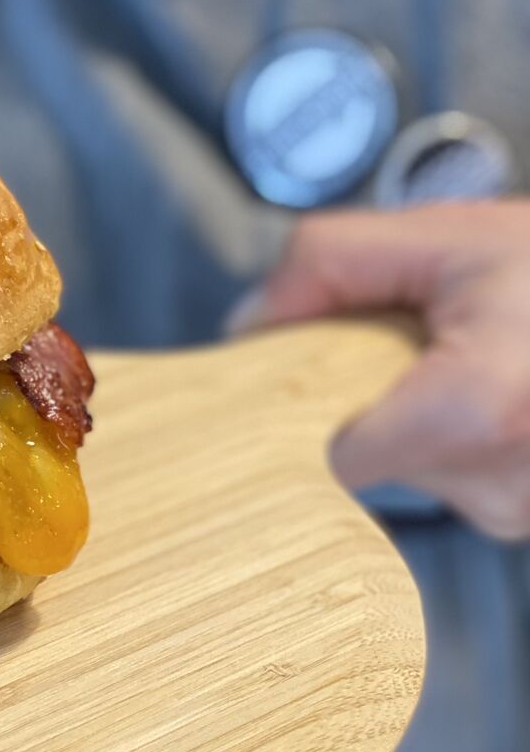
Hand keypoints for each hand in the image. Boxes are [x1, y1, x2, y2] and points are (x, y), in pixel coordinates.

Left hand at [231, 201, 529, 540]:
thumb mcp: (437, 234)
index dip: (311, 403)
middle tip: (420, 340)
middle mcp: (505, 485)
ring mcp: (520, 512)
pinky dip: (451, 437)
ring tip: (466, 357)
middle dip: (373, 395)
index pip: (332, 456)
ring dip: (415, 414)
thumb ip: (327, 264)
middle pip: (367, 458)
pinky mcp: (525, 518)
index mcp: (478, 412)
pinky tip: (487, 388)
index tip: (318, 365)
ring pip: (407, 470)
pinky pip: (450, 481)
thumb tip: (249, 327)